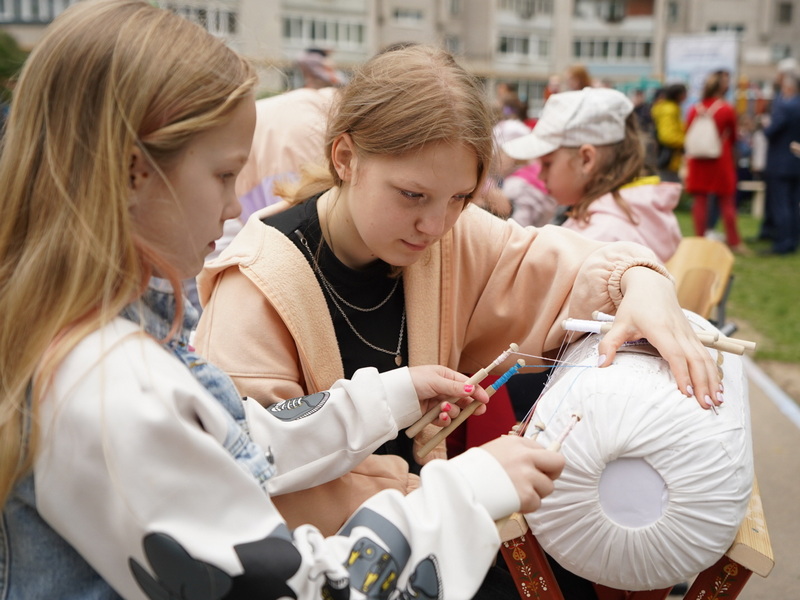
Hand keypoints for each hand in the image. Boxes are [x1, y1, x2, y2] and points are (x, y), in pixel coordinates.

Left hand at [408, 365, 490, 426]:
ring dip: (452, 412)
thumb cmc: (413, 382)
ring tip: (443, 409)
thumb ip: (455, 387)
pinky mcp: (432, 415)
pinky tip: (440, 417)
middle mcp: (443, 390)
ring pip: (454, 411)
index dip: (476, 391)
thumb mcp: (436, 381)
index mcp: (445, 376)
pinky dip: (444, 420)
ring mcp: (438, 403)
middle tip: (477, 411)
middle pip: (463, 399)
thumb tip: (472, 388)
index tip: (485, 399)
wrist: (395, 397)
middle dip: (470, 406)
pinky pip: (444, 420)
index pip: (466, 384)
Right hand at [481, 435, 564, 513]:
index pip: (544, 449)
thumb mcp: (495, 451)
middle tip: (539, 482)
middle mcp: (524, 456)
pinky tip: (510, 501)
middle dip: (552, 474)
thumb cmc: (474, 471)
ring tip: (515, 493)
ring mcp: (527, 475)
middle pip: (558, 463)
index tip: (533, 470)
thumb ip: (516, 454)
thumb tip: (538, 462)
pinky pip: (537, 503)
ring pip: (548, 487)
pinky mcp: (526, 495)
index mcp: (516, 442)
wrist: (459, 487)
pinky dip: (526, 506)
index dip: (540, 463)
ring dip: (535, 493)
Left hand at [597, 267, 722, 410]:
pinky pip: (706, 354)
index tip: (686, 393)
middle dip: (703, 383)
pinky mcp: (692, 335)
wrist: (651, 285)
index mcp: (660, 329)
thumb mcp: (618, 323)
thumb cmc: (634, 306)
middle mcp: (679, 332)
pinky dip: (713, 371)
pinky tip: (716, 386)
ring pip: (704, 358)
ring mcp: (688, 333)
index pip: (675, 354)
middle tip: (707, 405)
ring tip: (717, 401)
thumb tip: (600, 365)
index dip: (682, 373)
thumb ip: (609, 344)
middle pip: (695, 359)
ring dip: (712, 379)